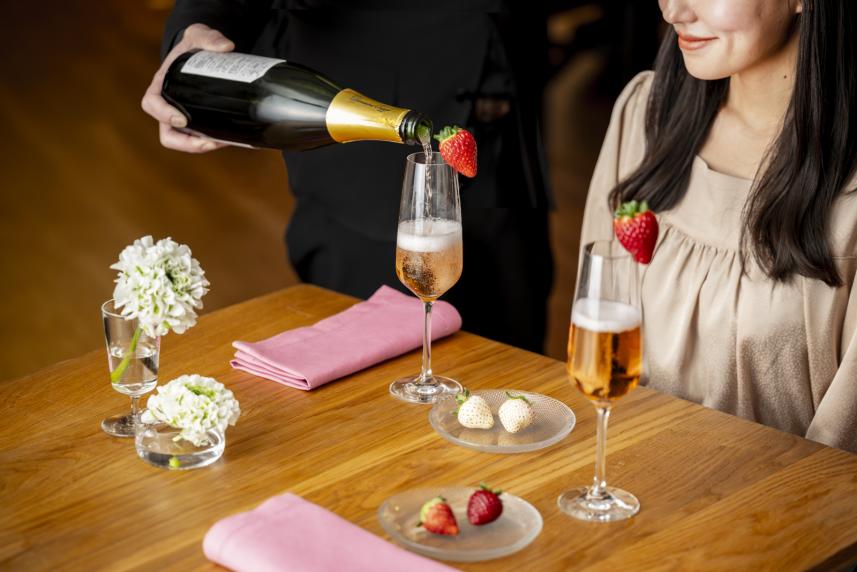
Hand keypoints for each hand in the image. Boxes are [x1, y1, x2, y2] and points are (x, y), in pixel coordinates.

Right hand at [141, 23, 234, 152]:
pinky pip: (200, 137)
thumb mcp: (199, 35)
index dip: (163, 114)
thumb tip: (227, 47)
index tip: (182, 119)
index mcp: (162, 85)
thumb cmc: (195, 44)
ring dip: (201, 147)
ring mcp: (182, 115)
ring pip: (184, 140)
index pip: (152, 104)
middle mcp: (169, 104)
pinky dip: (213, 142)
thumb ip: (210, 37)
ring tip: (223, 142)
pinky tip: (229, 139)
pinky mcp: (198, 120)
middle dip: (186, 143)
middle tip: (209, 142)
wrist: (204, 52)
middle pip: (168, 133)